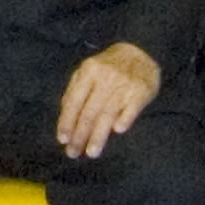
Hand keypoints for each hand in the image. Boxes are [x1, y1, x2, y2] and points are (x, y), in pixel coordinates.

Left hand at [54, 42, 162, 159]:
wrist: (141, 52)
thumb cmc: (108, 66)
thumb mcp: (89, 70)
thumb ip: (75, 89)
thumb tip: (64, 115)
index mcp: (89, 71)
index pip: (74, 101)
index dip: (67, 121)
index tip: (62, 139)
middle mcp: (106, 78)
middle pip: (89, 112)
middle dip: (79, 135)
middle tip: (73, 152)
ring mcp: (124, 85)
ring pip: (107, 115)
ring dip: (98, 136)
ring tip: (91, 152)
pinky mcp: (141, 91)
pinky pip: (130, 110)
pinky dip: (124, 120)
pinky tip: (117, 131)